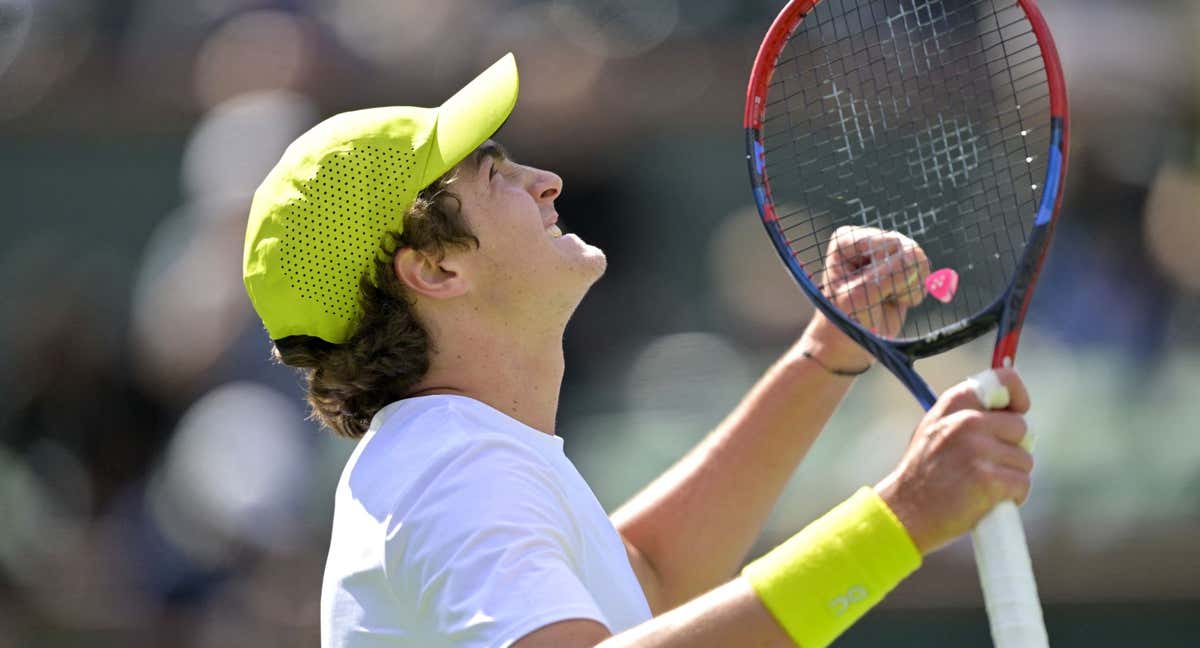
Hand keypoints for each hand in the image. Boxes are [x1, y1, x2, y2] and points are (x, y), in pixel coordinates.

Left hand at [802, 226, 930, 369]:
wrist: (853, 341)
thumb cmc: (846, 318)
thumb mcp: (860, 297)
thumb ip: (887, 274)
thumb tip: (916, 255)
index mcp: (846, 240)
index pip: (884, 246)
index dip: (881, 273)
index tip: (860, 290)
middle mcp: (866, 239)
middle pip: (905, 249)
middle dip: (896, 281)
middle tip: (876, 297)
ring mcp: (887, 250)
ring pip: (919, 260)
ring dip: (907, 288)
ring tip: (886, 298)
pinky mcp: (904, 264)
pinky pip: (925, 273)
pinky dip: (914, 293)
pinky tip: (896, 299)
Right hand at [875, 369, 1032, 554]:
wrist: (904, 513)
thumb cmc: (922, 475)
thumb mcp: (934, 429)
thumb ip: (966, 414)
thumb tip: (1011, 410)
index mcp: (953, 405)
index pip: (1002, 380)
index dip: (1018, 396)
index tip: (1018, 410)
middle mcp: (966, 421)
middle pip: (1020, 427)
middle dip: (1012, 447)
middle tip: (988, 464)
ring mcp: (978, 450)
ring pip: (1024, 459)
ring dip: (1011, 475)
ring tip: (982, 485)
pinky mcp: (989, 479)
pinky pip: (1022, 483)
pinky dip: (1012, 496)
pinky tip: (988, 500)